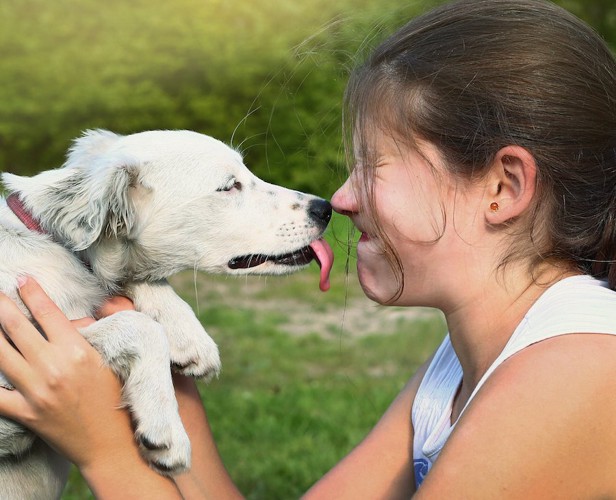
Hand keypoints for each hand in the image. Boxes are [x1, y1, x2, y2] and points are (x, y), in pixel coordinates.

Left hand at [0, 277, 134, 469]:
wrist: (110, 442)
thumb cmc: (115, 396)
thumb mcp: (110, 359)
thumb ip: (92, 333)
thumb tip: (74, 318)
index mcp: (78, 350)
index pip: (47, 312)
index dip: (31, 292)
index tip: (22, 279)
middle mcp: (54, 367)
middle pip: (15, 327)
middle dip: (0, 305)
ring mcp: (37, 391)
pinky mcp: (26, 413)